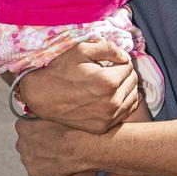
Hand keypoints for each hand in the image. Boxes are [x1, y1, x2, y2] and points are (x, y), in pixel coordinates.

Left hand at [14, 118, 94, 175]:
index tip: (44, 129)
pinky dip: (44, 167)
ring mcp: (27, 159)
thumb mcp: (54, 112)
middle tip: (51, 141)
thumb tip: (36, 111)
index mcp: (22, 126)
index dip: (35, 127)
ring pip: (30, 156)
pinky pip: (36, 169)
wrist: (81, 149)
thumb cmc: (70, 128)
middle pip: (25, 141)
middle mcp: (21, 143)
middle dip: (35, 141)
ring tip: (56, 152)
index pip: (23, 125)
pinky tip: (56, 162)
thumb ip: (40, 112)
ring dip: (39, 154)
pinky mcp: (33, 173)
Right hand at [18, 39, 138, 133]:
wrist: (43, 96)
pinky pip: (125, 113)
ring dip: (127, 87)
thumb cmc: (61, 71)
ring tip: (114, 82)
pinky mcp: (103, 127)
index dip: (121, 60)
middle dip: (125, 73)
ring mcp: (107, 117)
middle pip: (133, 82)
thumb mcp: (81, 50)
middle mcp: (111, 102)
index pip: (129, 67)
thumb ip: (108, 48)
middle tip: (113, 69)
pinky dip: (124, 103)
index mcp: (108, 82)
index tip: (111, 61)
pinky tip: (113, 96)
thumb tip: (125, 56)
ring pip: (133, 98)